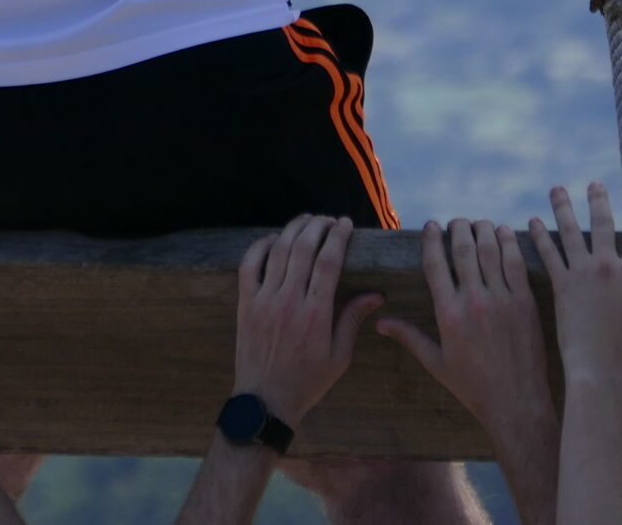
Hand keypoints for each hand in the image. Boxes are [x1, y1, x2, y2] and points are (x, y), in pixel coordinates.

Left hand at [233, 215, 382, 428]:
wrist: (265, 401)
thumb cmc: (306, 381)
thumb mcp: (339, 357)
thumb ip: (353, 320)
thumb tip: (376, 294)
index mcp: (316, 314)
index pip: (329, 261)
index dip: (339, 236)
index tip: (346, 224)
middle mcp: (289, 302)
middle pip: (303, 248)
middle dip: (319, 226)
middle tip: (329, 220)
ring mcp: (264, 301)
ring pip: (278, 250)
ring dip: (294, 229)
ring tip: (307, 220)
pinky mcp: (245, 305)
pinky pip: (249, 265)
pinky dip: (261, 246)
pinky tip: (275, 239)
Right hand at [377, 218, 552, 437]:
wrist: (515, 401)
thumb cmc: (473, 386)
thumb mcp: (436, 363)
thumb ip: (409, 337)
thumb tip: (380, 324)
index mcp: (449, 314)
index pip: (435, 264)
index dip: (431, 239)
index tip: (430, 226)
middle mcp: (474, 301)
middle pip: (463, 249)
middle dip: (457, 228)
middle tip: (455, 223)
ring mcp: (502, 299)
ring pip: (490, 248)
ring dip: (482, 229)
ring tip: (477, 224)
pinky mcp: (525, 301)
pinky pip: (515, 262)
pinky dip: (508, 242)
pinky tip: (503, 233)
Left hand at [531, 183, 621, 385]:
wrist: (598, 369)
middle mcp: (609, 265)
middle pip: (601, 221)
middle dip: (597, 199)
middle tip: (593, 184)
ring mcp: (583, 272)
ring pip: (570, 231)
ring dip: (562, 207)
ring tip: (556, 189)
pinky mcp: (562, 284)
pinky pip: (548, 253)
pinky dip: (538, 236)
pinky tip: (531, 222)